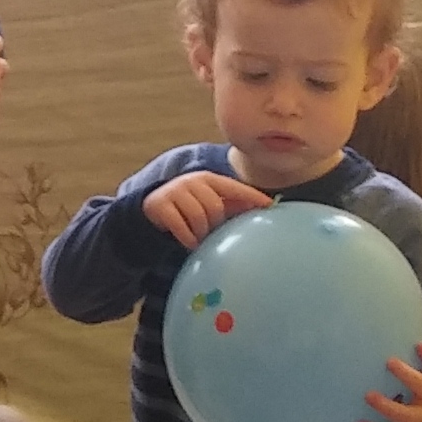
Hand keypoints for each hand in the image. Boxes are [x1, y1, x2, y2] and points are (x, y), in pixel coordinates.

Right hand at [141, 170, 270, 247]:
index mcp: (208, 179)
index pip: (234, 187)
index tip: (269, 205)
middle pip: (215, 206)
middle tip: (211, 232)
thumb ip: (232, 203)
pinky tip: (190, 243)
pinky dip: (188, 238)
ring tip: (200, 238)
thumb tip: (264, 206)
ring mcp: (175, 192)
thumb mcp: (208, 201)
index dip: (251, 196)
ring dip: (201, 233)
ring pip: (199, 217)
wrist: (151, 206)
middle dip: (215, 223)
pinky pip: (181, 227)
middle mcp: (192, 182)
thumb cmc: (188, 206)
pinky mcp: (161, 206)